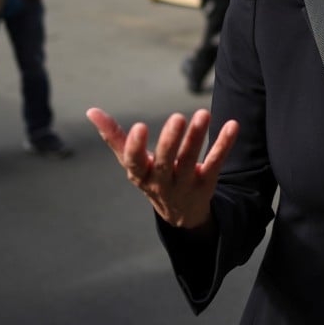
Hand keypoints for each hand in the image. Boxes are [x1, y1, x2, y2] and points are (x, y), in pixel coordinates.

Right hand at [86, 108, 238, 227]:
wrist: (180, 213)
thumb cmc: (151, 177)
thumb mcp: (132, 163)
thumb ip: (114, 137)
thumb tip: (91, 111)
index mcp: (140, 175)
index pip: (134, 162)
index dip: (136, 147)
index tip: (140, 127)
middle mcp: (162, 182)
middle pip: (166, 161)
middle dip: (171, 140)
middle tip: (178, 117)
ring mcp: (185, 184)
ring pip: (191, 160)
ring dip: (197, 137)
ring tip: (203, 113)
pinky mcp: (207, 183)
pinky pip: (216, 162)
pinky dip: (224, 144)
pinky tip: (232, 125)